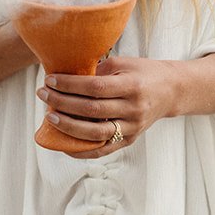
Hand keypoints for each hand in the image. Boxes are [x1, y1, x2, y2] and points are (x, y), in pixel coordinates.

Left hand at [36, 55, 178, 158]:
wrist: (171, 91)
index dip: (70, 85)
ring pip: (95, 133)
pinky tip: (62, 144)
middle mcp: (133, 109)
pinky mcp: (130, 140)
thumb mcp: (123, 64)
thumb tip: (65, 78)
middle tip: (42, 94)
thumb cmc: (142, 73)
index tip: (50, 80)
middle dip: (62, 103)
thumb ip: (97, 71)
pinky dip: (81, 150)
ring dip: (67, 126)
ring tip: (49, 117)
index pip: (95, 87)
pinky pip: (102, 149)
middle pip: (91, 109)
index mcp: (132, 86)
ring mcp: (132, 127)